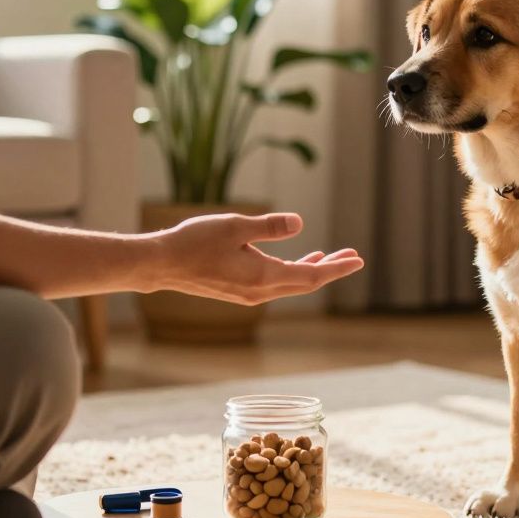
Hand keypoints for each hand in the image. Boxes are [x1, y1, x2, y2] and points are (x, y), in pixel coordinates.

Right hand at [145, 212, 363, 304]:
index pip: (310, 275)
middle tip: (352, 257)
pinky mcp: (238, 290)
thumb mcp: (235, 226)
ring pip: (290, 283)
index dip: (336, 268)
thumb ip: (268, 226)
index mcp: (263, 276)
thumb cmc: (194, 242)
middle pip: (305, 282)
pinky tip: (293, 261)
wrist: (161, 264)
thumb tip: (299, 223)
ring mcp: (248, 294)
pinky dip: (291, 272)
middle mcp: (259, 291)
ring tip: (329, 256)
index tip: (358, 260)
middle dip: (330, 269)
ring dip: (311, 269)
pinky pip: (275, 283)